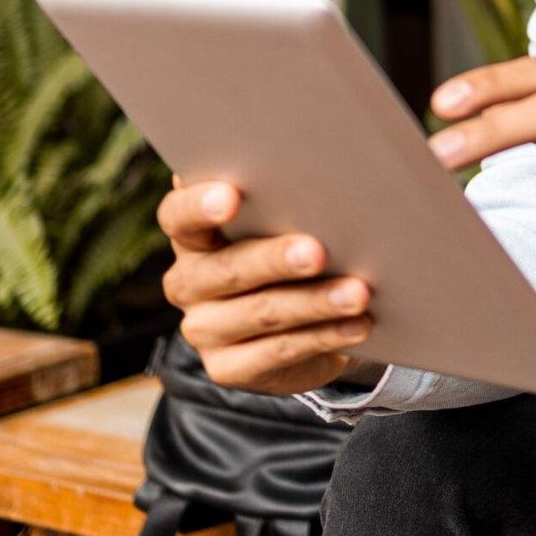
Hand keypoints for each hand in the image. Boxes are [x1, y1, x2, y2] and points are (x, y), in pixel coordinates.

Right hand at [158, 180, 380, 395]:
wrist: (293, 328)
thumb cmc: (285, 251)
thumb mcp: (276, 225)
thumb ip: (280, 199)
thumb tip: (324, 166)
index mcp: (191, 237)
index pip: (178, 217)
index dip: (199, 206)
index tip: (231, 196)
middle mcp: (187, 283)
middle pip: (226, 269)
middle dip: (275, 259)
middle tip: (317, 251)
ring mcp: (204, 330)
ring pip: (261, 312)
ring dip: (314, 302)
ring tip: (358, 293)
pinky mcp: (228, 368)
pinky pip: (279, 352)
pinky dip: (324, 336)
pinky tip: (357, 325)